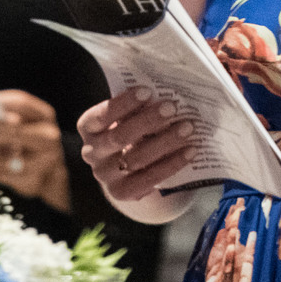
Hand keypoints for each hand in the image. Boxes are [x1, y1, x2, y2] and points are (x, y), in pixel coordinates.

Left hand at [0, 89, 68, 209]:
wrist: (48, 173)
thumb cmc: (25, 140)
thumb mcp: (22, 124)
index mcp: (42, 115)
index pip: (20, 103)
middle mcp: (47, 136)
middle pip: (14, 130)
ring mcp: (43, 161)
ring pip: (5, 159)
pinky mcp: (31, 181)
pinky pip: (0, 176)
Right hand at [79, 87, 199, 203]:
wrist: (132, 167)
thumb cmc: (133, 128)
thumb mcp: (130, 114)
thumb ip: (140, 105)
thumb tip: (168, 89)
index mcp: (89, 127)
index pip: (100, 115)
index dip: (123, 104)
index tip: (147, 91)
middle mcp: (91, 152)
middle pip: (119, 137)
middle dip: (148, 121)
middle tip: (172, 107)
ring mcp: (105, 175)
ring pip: (135, 159)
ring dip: (165, 142)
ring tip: (188, 128)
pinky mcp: (121, 193)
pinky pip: (148, 179)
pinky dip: (172, 164)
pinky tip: (190, 151)